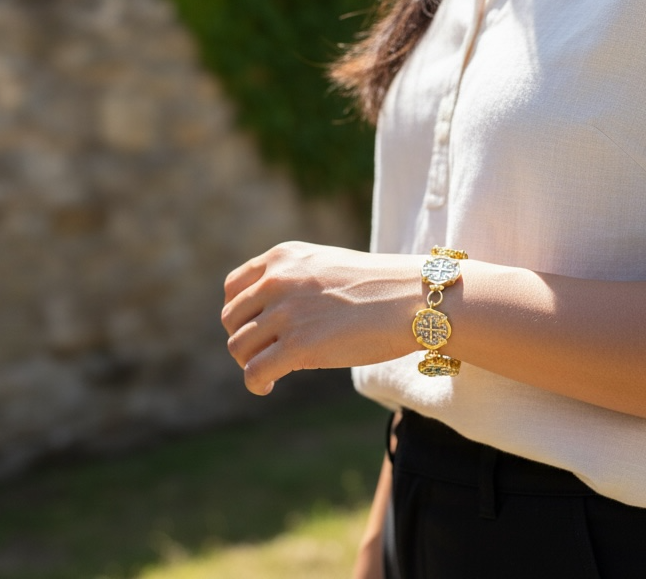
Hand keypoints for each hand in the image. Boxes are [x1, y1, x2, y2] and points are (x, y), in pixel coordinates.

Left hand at [221, 242, 419, 394]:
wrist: (414, 298)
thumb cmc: (381, 286)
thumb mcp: (328, 265)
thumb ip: (296, 279)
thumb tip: (275, 313)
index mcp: (284, 257)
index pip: (233, 287)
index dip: (239, 314)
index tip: (254, 329)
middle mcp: (278, 281)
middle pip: (232, 320)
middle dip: (244, 340)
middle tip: (265, 355)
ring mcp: (287, 313)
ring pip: (239, 347)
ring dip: (249, 364)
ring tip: (269, 373)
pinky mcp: (298, 347)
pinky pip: (255, 372)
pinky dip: (255, 384)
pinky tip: (267, 387)